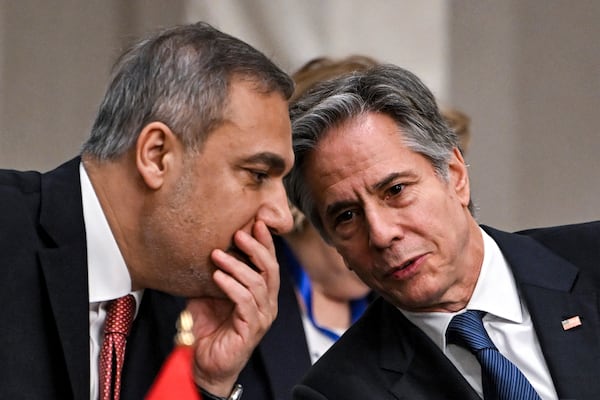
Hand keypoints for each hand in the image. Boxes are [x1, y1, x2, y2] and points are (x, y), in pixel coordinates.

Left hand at [186, 220, 279, 396]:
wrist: (203, 364)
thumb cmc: (209, 329)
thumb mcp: (209, 294)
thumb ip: (215, 273)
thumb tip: (207, 247)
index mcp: (261, 293)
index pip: (269, 263)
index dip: (265, 242)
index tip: (255, 222)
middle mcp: (266, 304)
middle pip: (270, 269)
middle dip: (256, 248)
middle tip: (238, 233)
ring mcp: (261, 317)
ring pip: (257, 283)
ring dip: (237, 265)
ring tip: (218, 255)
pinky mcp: (251, 329)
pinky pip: (245, 301)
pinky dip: (231, 286)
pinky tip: (217, 277)